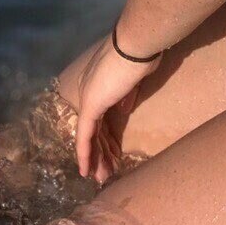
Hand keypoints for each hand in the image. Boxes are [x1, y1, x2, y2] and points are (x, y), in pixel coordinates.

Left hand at [73, 32, 159, 184]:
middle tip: (106, 172)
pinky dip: (84, 154)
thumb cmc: (141, 58)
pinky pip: (85, 135)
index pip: (100, 117)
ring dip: (95, 158)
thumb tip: (122, 110)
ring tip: (100, 178)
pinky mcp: (90, 106)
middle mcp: (89, 91)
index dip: (106, 137)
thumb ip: (125, 96)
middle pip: (93, 128)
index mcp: (99, 85)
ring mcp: (87, 98)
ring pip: (88, 135)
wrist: (136, 46)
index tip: (114, 154)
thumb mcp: (134, 79)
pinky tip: (86, 170)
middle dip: (100, 152)